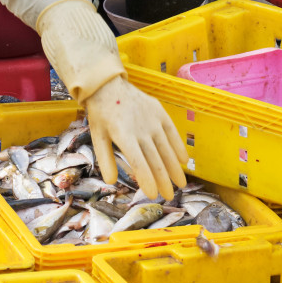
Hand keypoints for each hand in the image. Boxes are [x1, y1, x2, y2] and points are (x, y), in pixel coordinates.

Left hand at [86, 76, 187, 199]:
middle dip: (164, 181)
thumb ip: (105, 159)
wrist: (108, 85)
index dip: (148, 180)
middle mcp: (141, 129)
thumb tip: (112, 181)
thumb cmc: (101, 114)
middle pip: (156, 160)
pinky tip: (183, 160)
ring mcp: (153, 120)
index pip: (139, 163)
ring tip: (180, 184)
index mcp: (123, 136)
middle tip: (168, 196)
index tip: (153, 194)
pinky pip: (173, 132)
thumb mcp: (97, 136)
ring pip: (167, 149)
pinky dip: (179, 147)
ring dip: (175, 168)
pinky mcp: (160, 112)